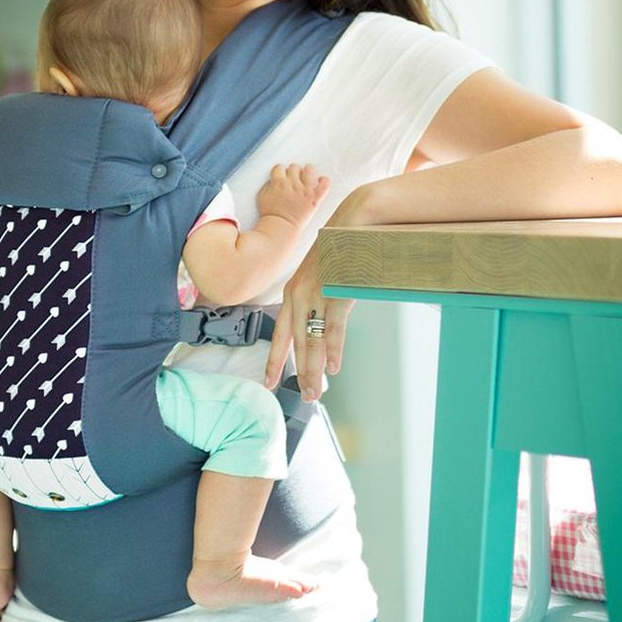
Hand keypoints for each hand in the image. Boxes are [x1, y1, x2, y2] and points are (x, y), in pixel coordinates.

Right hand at [257, 164, 329, 228]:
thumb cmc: (270, 215)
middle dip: (294, 173)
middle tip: (294, 180)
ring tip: (307, 179)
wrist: (280, 228)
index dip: (281, 172)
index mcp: (278, 182)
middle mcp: (292, 184)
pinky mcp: (314, 198)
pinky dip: (324, 181)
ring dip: (308, 172)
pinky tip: (321, 182)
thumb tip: (274, 179)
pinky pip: (324, 184)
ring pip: (310, 170)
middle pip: (295, 167)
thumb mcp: (262, 196)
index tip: (283, 177)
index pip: (280, 167)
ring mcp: (305, 190)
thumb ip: (268, 184)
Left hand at [264, 242, 353, 401]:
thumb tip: (323, 320)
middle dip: (300, 374)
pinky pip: (333, 329)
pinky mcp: (335, 293)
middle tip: (305, 397)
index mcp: (293, 292)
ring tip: (315, 392)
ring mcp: (317, 295)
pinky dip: (333, 351)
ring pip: (313, 342)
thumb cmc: (341, 247)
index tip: (268, 382)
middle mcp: (299, 296)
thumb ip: (317, 298)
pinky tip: (333, 368)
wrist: (353, 223)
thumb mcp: (321, 273)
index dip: (274, 360)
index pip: (281, 333)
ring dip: (314, 370)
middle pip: (298, 344)